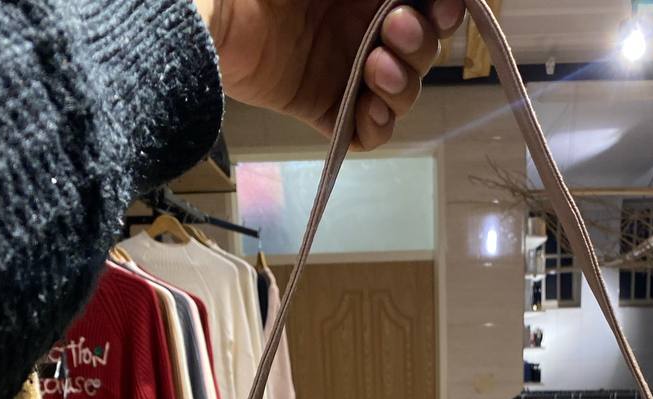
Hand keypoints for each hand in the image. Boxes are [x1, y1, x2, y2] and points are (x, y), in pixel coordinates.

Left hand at [207, 1, 466, 148]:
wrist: (208, 11)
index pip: (427, 3)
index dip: (444, 10)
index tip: (443, 7)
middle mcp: (359, 21)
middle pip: (422, 45)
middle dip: (422, 43)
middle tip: (394, 31)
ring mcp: (340, 65)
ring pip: (401, 89)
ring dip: (404, 84)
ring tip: (376, 70)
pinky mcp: (318, 105)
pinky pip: (364, 130)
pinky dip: (379, 127)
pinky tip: (371, 112)